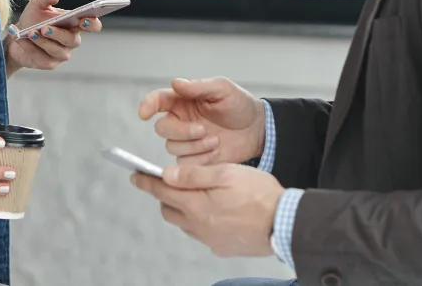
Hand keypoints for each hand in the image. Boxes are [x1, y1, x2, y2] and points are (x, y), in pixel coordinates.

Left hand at [5, 0, 101, 71]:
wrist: (17, 36)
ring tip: (30, 33)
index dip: (92, 24)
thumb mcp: (37, 5)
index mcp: (75, 25)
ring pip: (56, 51)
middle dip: (58, 34)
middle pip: (72, 40)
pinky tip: (19, 38)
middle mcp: (71, 41)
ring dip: (42, 42)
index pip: (93, 26)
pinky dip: (29, 47)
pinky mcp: (49, 64)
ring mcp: (61, 54)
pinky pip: (40, 58)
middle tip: (44, 27)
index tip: (84, 19)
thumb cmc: (33, 19)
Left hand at [131, 163, 282, 256]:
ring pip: (185, 223)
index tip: (134, 175)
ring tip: (197, 194)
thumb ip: (194, 174)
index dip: (146, 182)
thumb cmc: (260, 194)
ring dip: (183, 209)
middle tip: (170, 181)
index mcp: (197, 206)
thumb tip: (167, 175)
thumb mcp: (227, 173)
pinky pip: (202, 233)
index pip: (162, 192)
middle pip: (170, 210)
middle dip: (165, 195)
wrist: (286, 224)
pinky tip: (215, 210)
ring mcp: (211, 240)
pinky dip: (200, 220)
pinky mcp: (223, 248)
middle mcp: (199, 227)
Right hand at [138, 77, 264, 165]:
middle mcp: (180, 120)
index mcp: (182, 100)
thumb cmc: (239, 106)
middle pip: (162, 129)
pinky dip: (201, 159)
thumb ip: (199, 86)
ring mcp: (185, 141)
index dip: (147, 105)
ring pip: (172, 147)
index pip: (157, 100)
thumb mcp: (223, 89)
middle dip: (181, 131)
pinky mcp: (193, 159)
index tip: (144, 113)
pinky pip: (185, 164)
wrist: (256, 130)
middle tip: (203, 129)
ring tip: (216, 140)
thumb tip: (176, 82)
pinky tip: (216, 152)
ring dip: (195, 146)